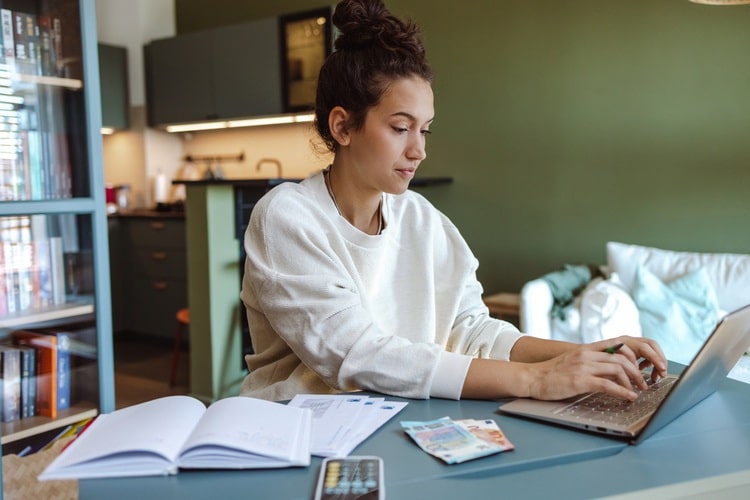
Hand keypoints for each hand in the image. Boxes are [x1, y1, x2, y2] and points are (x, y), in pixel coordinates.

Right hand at [525, 336, 666, 400]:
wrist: (532, 378)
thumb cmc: (552, 373)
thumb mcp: (573, 361)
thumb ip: (591, 361)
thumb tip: (611, 370)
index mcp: (586, 348)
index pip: (618, 345)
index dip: (634, 356)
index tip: (640, 367)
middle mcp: (586, 354)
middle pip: (622, 358)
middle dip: (637, 372)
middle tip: (643, 383)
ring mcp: (583, 366)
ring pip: (618, 369)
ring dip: (633, 382)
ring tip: (637, 391)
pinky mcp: (580, 380)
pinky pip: (608, 385)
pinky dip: (623, 392)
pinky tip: (629, 397)